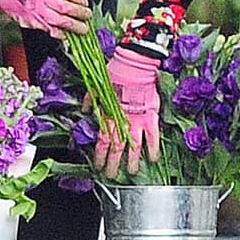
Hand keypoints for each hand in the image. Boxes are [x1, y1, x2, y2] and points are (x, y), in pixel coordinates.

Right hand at [0, 0, 91, 36]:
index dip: (80, 0)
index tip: (85, 3)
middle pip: (67, 9)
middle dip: (80, 14)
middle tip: (87, 16)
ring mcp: (37, 11)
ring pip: (60, 21)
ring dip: (74, 26)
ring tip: (83, 29)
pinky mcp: (32, 21)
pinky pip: (49, 29)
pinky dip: (59, 33)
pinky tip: (66, 34)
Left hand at [97, 46, 160, 177]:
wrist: (135, 63)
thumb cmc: (116, 71)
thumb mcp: (97, 86)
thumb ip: (91, 100)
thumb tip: (86, 109)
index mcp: (108, 115)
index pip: (102, 141)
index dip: (100, 156)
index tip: (99, 166)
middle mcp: (122, 121)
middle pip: (116, 148)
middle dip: (113, 164)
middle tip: (111, 176)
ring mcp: (137, 121)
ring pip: (134, 148)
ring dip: (132, 162)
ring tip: (132, 172)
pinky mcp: (151, 117)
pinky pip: (154, 137)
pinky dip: (154, 149)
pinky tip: (153, 159)